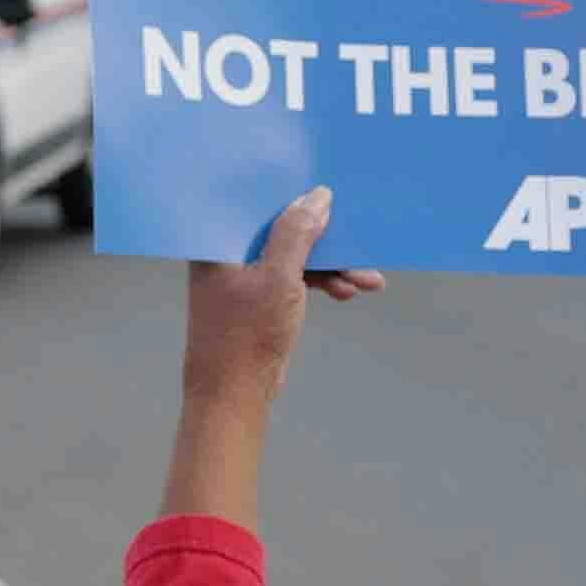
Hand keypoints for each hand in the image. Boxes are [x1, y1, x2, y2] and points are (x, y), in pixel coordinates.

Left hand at [182, 187, 382, 413]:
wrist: (234, 394)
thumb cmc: (247, 334)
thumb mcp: (280, 277)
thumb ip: (298, 234)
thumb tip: (318, 196)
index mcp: (218, 241)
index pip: (258, 203)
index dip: (294, 195)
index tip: (329, 190)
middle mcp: (228, 253)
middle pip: (283, 230)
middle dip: (324, 240)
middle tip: (358, 241)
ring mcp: (244, 276)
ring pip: (294, 257)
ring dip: (331, 266)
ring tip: (367, 279)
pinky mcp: (259, 297)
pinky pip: (294, 278)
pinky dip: (320, 283)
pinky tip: (347, 291)